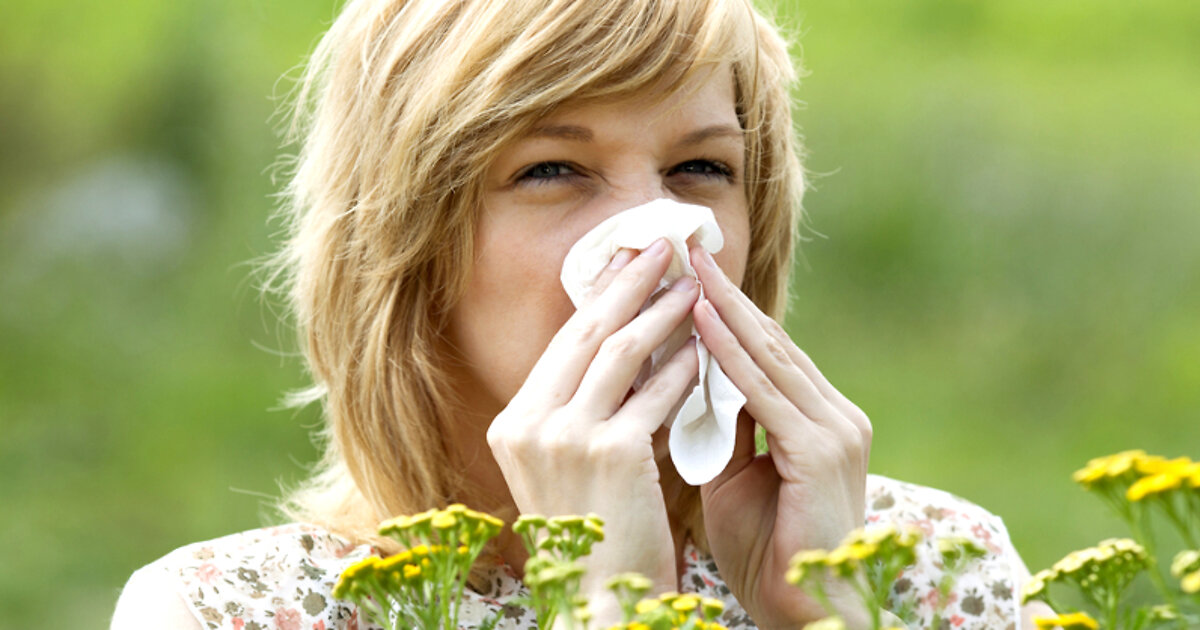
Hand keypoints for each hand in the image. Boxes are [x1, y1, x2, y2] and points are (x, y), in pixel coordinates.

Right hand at [486, 239, 699, 619]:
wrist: (599, 602)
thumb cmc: (595, 538)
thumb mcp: (569, 468)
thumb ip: (583, 412)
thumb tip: (625, 348)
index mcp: (514, 425)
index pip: (563, 344)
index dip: (600, 297)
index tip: (628, 263)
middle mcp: (529, 424)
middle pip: (587, 332)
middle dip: (630, 282)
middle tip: (663, 245)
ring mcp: (565, 436)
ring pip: (621, 351)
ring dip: (662, 311)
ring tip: (694, 284)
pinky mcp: (609, 452)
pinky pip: (655, 393)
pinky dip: (682, 366)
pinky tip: (704, 347)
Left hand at [690, 246, 872, 627]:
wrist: (804, 608)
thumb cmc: (767, 550)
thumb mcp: (737, 475)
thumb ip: (724, 426)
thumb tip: (693, 381)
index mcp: (821, 420)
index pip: (769, 354)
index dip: (729, 314)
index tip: (690, 277)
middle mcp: (837, 415)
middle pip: (771, 342)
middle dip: (726, 296)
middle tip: (688, 251)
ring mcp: (836, 428)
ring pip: (769, 356)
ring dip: (724, 310)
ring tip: (689, 269)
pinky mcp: (821, 448)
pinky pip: (764, 391)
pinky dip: (729, 354)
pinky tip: (700, 322)